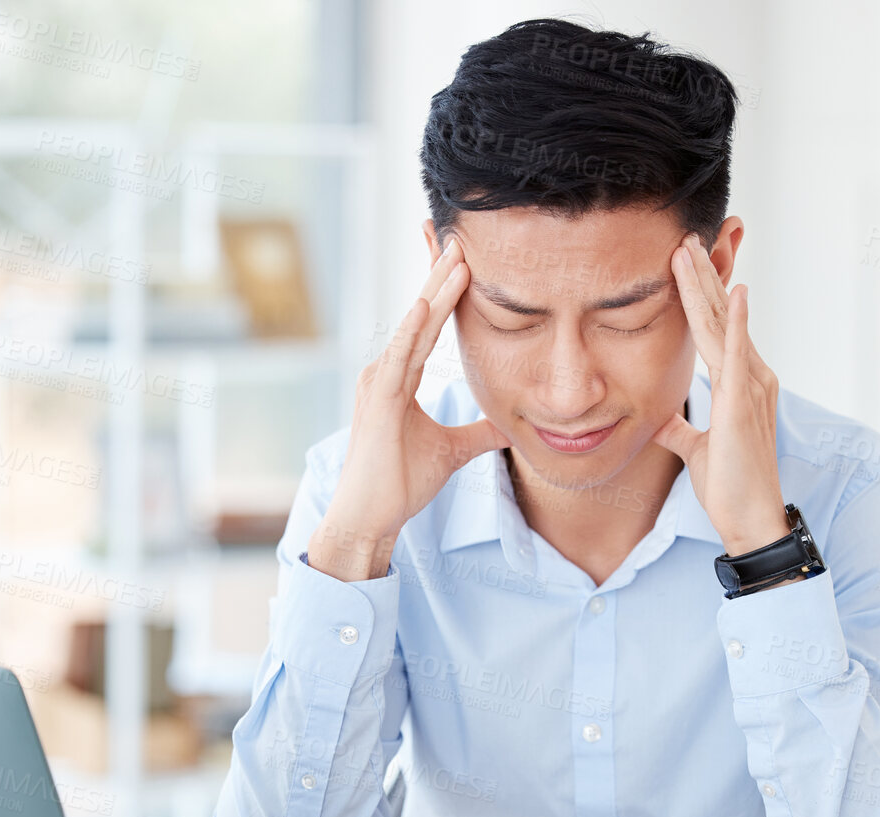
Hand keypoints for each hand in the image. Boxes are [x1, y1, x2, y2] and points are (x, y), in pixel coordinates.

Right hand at [309, 237, 508, 580]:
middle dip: (441, 275)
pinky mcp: (379, 402)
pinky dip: (413, 329)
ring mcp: (379, 383)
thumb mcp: (452, 451)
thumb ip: (480, 433)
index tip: (463, 256)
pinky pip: (399, 358)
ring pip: (414, 328)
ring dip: (436, 291)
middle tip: (464, 236)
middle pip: (420, 314)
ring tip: (459, 257)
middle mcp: (386, 371)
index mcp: (400, 376)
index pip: (429, 324)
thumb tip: (511, 426)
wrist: (369, 518)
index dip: (445, 290)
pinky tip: (427, 302)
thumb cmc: (400, 483)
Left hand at [653, 234, 788, 555]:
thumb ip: (679, 428)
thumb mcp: (695, 448)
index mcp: (740, 383)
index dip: (701, 295)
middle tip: (683, 237)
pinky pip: (737, 354)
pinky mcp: (742, 404)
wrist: (749, 518)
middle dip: (701, 276)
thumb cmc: (728, 484)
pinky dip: (736, 321)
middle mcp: (751, 376)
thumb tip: (660, 418)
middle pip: (720, 316)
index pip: (715, 328)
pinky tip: (736, 290)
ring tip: (690, 248)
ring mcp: (750, 387)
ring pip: (722, 325)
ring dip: (708, 285)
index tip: (683, 263)